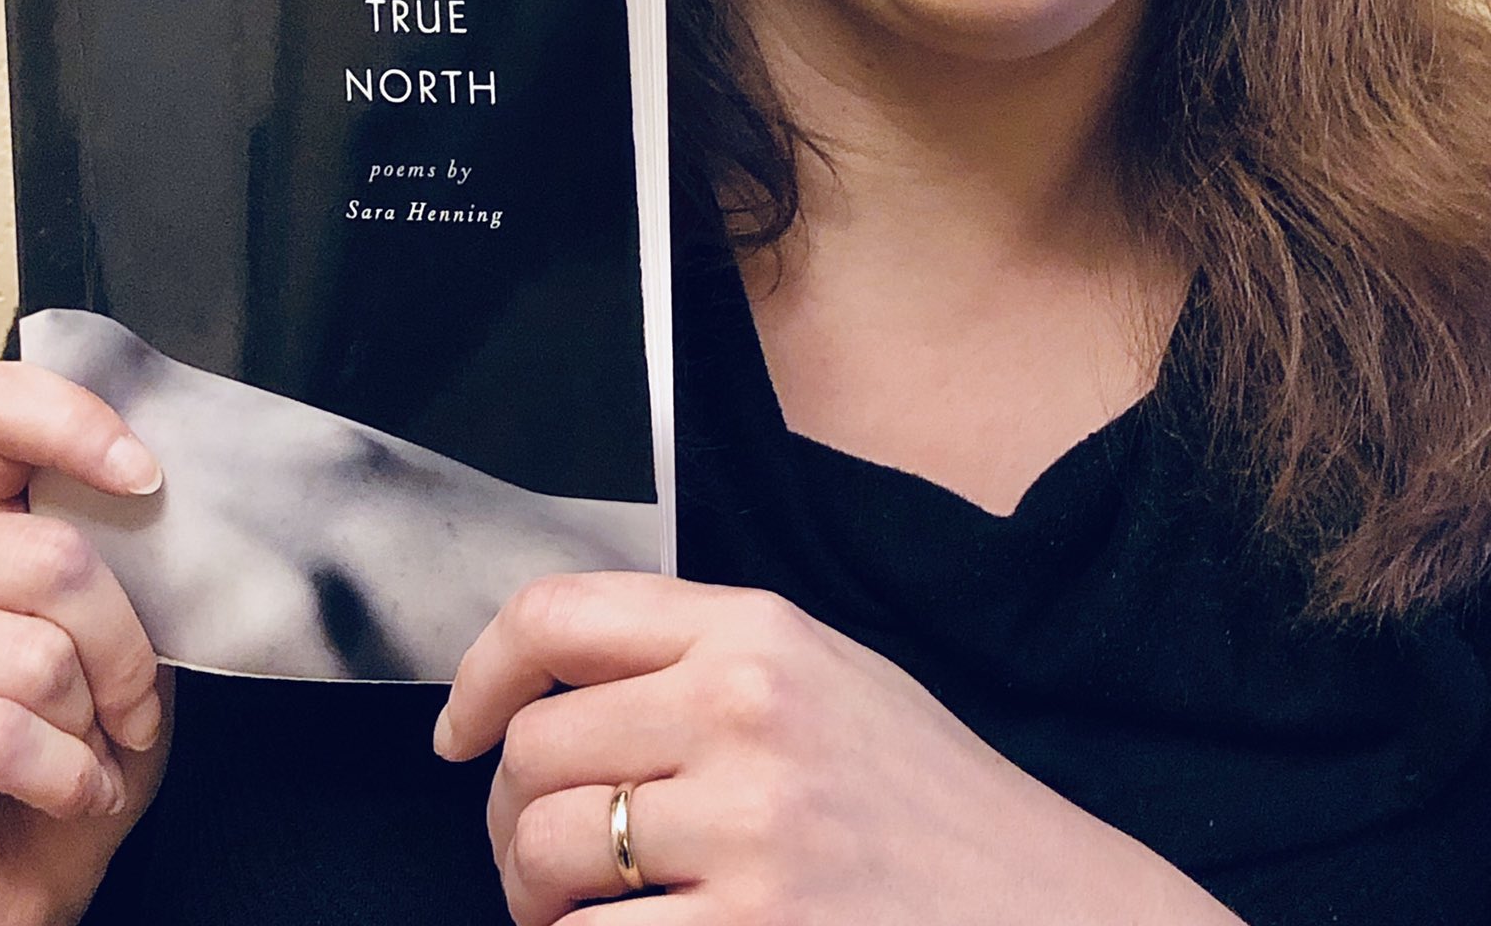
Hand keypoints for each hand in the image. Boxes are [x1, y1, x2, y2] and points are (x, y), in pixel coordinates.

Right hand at [0, 360, 172, 925]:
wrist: (30, 884)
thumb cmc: (79, 755)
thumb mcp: (125, 641)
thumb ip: (129, 558)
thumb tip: (161, 491)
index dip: (66, 422)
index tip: (144, 476)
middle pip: (46, 556)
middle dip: (122, 645)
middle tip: (134, 703)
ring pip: (28, 653)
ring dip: (91, 722)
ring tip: (90, 752)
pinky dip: (62, 773)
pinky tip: (70, 791)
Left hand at [436, 572, 1241, 925]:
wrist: (1050, 913)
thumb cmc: (931, 804)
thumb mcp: (829, 679)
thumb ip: (701, 658)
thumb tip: (552, 683)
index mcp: (760, 631)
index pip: (558, 613)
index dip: (480, 673)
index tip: (459, 730)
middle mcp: (745, 712)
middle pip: (534, 749)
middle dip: (512, 816)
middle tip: (543, 857)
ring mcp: (748, 831)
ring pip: (544, 853)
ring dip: (536, 900)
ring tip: (582, 914)